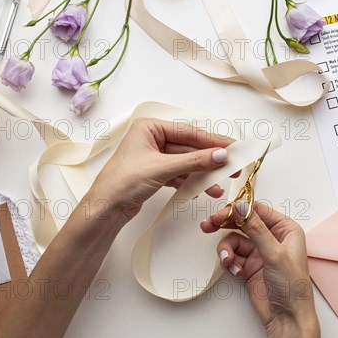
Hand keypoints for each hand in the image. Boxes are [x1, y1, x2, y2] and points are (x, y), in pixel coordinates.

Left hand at [90, 118, 232, 220]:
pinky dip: (192, 181)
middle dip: (209, 160)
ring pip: (187, 162)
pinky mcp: (156, 173)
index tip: (231, 148)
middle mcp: (152, 139)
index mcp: (150, 128)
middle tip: (231, 167)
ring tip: (218, 185)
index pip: (188, 133)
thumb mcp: (163, 168)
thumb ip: (194, 161)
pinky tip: (204, 189)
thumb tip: (221, 155)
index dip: (212, 141)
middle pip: (189, 148)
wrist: (105, 209)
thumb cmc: (123, 182)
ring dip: (203, 174)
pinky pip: (180, 173)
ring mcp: (155, 157)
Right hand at [201, 201, 319, 337]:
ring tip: (228, 261)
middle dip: (225, 225)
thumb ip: (256, 229)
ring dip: (227, 249)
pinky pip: (233, 255)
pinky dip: (230, 262)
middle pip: (243, 222)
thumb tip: (241, 207)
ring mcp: (260, 252)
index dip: (238, 210)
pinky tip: (236, 271)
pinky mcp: (250, 266)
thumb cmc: (292, 287)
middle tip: (209, 225)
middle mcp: (273, 238)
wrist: (288, 318)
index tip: (220, 214)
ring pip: (234, 240)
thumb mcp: (274, 254)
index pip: (258, 210)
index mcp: (286, 229)